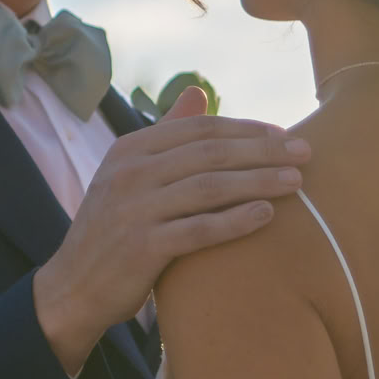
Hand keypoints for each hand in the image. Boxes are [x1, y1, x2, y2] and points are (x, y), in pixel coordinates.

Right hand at [35, 87, 308, 374]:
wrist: (73, 288)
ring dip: (259, 181)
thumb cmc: (113, 230)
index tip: (285, 136)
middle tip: (305, 153)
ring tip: (297, 182)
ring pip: (210, 187)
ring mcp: (135, 209)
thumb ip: (167, 135)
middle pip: (210, 152)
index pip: (199, 129)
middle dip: (263, 151)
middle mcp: (131, 173)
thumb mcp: (131, 175)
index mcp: (130, 149)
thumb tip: (198, 90)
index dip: (246, 129)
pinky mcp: (142, 247)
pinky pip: (200, 229)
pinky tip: (267, 215)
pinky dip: (236, 220)